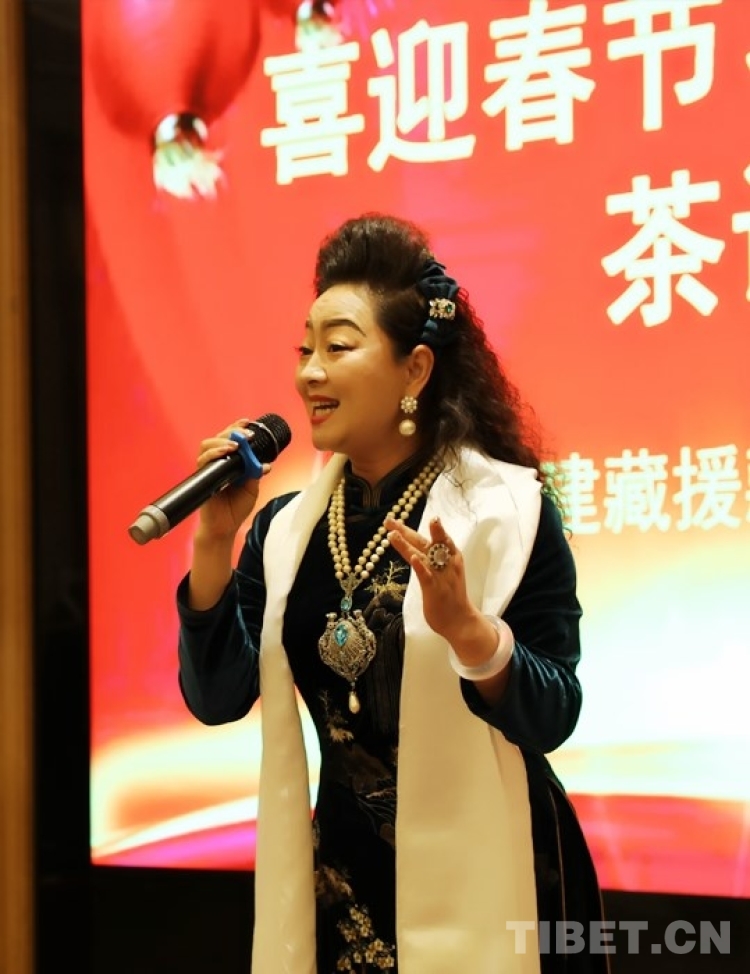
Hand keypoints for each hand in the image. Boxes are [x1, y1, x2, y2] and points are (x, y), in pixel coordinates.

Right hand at [194, 418, 270, 540]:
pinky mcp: (202, 477)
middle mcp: (217, 462)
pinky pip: (203, 461)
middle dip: (232, 432)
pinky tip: (225, 452)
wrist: (225, 527)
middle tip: (246, 434)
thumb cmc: (235, 508)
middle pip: (218, 437)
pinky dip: (213, 453)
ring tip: (235, 444)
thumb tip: (266, 464)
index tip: (248, 422)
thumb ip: (255, 474)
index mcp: (229, 462)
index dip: (237, 428)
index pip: (230, 439)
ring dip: (222, 440)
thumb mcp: (251, 489)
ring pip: (207, 445)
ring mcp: (208, 469)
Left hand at [384, 515, 479, 644]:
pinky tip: (413, 558)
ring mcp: (440, 574)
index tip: (392, 521)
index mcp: (448, 554)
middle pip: (423, 542)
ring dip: (408, 544)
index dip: (408, 529)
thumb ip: (432, 559)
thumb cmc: (450, 594)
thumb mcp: (443, 570)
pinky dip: (421, 566)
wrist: (462, 620)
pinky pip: (427, 576)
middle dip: (405, 530)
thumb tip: (416, 549)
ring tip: (394, 533)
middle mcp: (445, 560)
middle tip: (389, 520)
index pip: (426, 538)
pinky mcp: (436, 589)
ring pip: (423, 555)